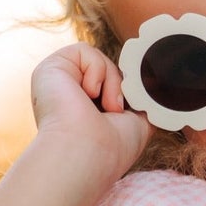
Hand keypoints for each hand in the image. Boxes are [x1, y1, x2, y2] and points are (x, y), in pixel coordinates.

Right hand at [30, 42, 152, 173]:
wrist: (88, 155)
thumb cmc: (112, 149)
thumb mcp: (138, 123)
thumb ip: (142, 102)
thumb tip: (154, 85)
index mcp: (83, 110)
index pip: (111, 85)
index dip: (125, 92)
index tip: (127, 112)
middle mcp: (67, 96)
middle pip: (108, 70)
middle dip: (119, 87)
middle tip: (116, 111)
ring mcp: (58, 82)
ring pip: (98, 60)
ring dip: (111, 81)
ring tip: (106, 107)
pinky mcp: (51, 68)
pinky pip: (85, 50)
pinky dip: (97, 71)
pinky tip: (89, 94)